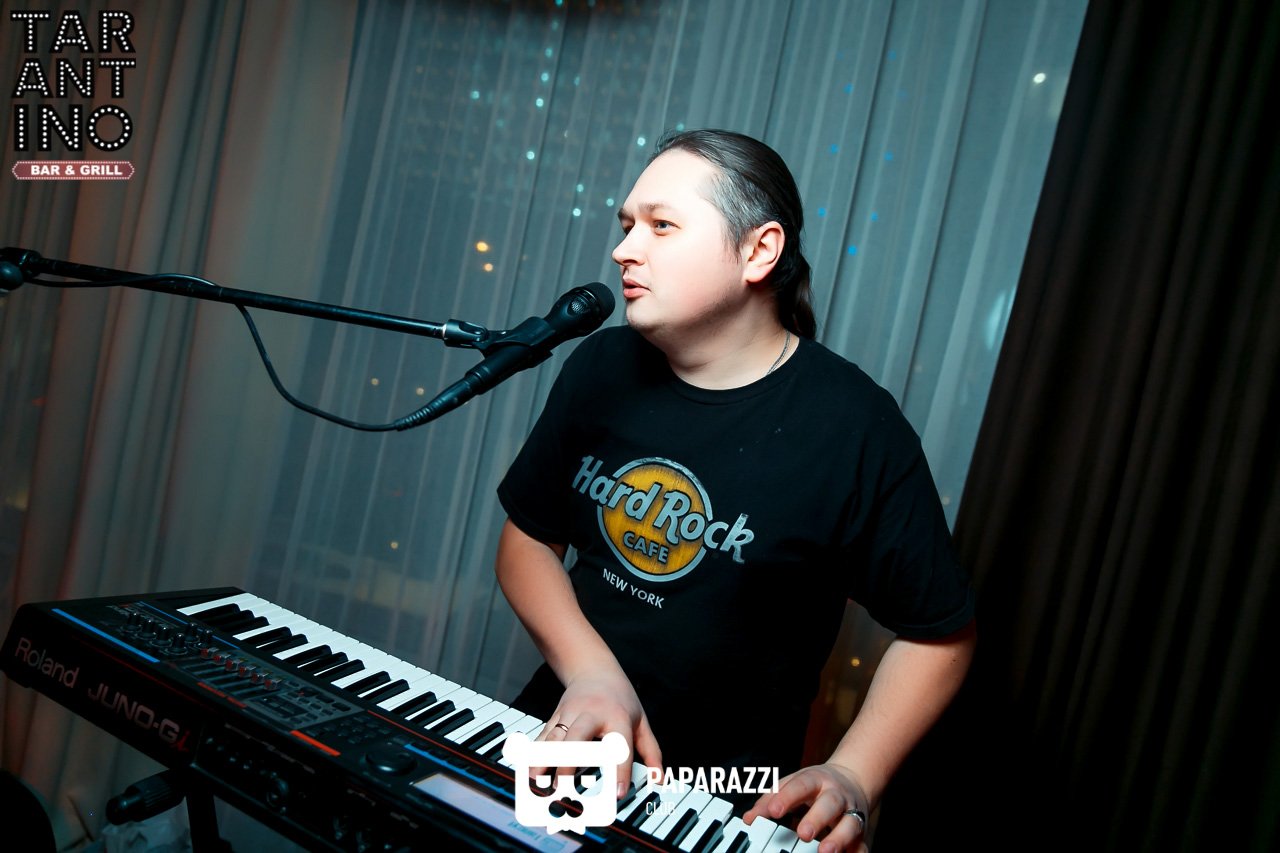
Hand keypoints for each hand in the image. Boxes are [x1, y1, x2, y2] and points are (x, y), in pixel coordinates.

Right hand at [534, 670, 661, 797]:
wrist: (594, 669)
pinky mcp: (555, 715)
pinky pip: (544, 734)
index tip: (618, 793)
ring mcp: (570, 713)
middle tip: (563, 787)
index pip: (620, 746)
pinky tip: (529, 768)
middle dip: (569, 762)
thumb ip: (651, 752)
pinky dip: (535, 752)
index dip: (620, 771)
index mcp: (618, 717)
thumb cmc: (620, 699)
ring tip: (537, 781)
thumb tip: (659, 779)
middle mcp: (592, 714)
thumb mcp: (641, 722)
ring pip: (556, 735)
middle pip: (578, 736)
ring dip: (545, 758)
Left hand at [745, 763, 870, 852]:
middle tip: (802, 834)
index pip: (801, 785)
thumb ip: (772, 798)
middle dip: (817, 818)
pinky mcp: (862, 831)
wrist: (854, 778)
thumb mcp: (794, 783)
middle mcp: (836, 795)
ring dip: (839, 838)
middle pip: (829, 804)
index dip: (787, 797)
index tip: (773, 812)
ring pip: (850, 824)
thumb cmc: (817, 784)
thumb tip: (750, 818)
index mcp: (817, 780)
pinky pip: (863, 844)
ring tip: (825, 850)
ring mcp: (852, 812)